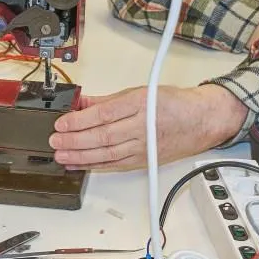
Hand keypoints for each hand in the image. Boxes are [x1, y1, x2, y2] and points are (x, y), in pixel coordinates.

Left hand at [48, 84, 246, 170]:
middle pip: (103, 137)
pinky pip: (115, 166)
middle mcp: (142, 128)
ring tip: (61, 154)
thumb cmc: (173, 103)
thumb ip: (108, 100)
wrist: (203, 120)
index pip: (104, 115)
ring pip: (107, 155)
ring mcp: (144, 148)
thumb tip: (81, 103)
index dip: (79, 121)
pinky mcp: (145, 162)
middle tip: (55, 141)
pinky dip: (95, 166)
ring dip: (80, 156)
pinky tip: (78, 164)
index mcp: (141, 105)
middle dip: (75, 141)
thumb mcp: (140, 91)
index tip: (61, 122)